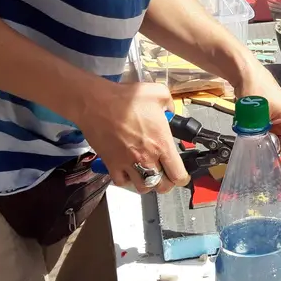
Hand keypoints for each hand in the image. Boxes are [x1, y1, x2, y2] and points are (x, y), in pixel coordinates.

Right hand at [80, 79, 188, 193]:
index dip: (182, 177)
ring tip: (147, 173)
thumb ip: (169, 105)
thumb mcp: (158, 93)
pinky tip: (128, 170)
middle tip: (165, 174)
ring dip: (147, 182)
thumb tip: (170, 111)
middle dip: (166, 183)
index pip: (178, 174)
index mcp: (162, 143)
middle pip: (162, 186)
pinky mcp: (112, 164)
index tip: (181, 174)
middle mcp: (147, 158)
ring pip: (143, 187)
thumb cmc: (126, 98)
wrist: (97, 103)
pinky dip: (126, 180)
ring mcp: (128, 164)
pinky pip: (121, 182)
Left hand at [234, 64, 280, 183]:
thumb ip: (257, 134)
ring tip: (269, 172)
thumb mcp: (255, 114)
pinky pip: (275, 138)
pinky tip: (260, 156)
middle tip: (280, 180)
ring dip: (279, 157)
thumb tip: (255, 153)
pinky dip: (269, 148)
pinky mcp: (272, 120)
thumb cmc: (255, 88)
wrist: (245, 72)